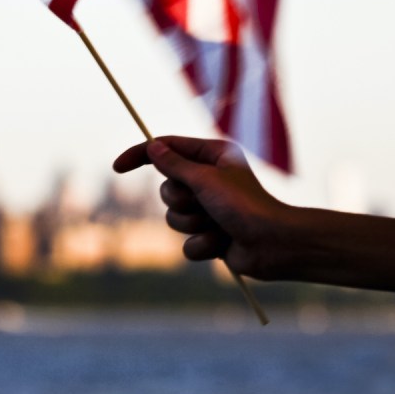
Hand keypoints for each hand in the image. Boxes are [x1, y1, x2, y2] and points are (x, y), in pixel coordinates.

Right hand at [113, 136, 290, 279]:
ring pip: (173, 217)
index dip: (140, 156)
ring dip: (192, 224)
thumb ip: (174, 165)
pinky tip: (222, 244)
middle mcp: (208, 179)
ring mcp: (209, 209)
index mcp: (211, 156)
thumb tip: (153, 147)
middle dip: (180, 200)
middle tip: (202, 202)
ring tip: (216, 225)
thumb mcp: (205, 179)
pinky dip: (202, 244)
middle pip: (166, 188)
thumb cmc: (246, 205)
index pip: (166, 149)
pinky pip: (186, 242)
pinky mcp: (210, 235)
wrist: (276, 246)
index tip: (118, 167)